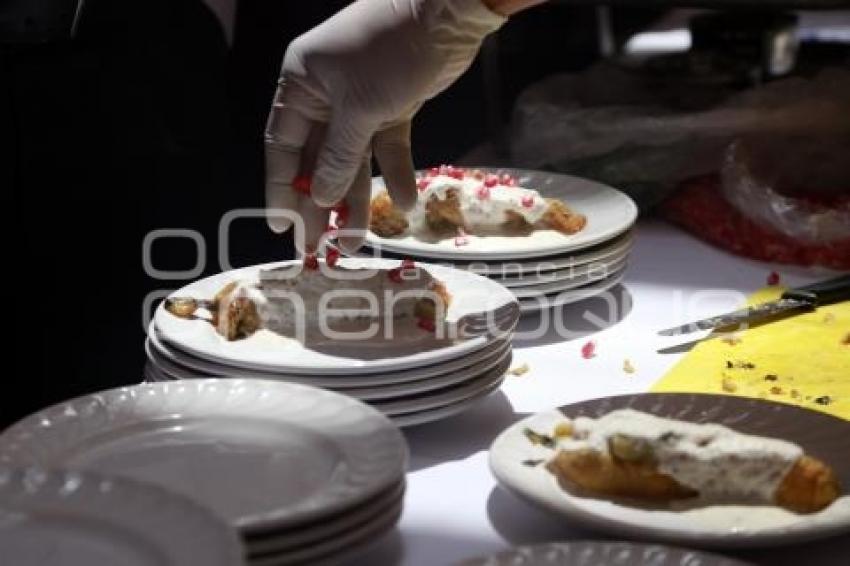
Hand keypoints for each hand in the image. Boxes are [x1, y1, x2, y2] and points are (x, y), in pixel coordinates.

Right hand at [264, 0, 504, 254]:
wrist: (445, 13)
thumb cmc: (388, 52)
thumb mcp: (359, 109)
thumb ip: (338, 157)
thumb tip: (320, 198)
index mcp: (301, 85)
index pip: (281, 146)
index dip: (280, 189)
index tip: (282, 228)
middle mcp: (325, 96)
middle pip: (315, 159)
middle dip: (318, 204)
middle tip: (317, 248)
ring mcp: (360, 102)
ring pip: (352, 159)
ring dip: (354, 197)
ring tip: (355, 240)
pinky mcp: (394, 106)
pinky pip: (387, 148)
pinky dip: (394, 173)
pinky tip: (402, 203)